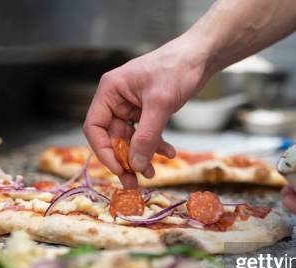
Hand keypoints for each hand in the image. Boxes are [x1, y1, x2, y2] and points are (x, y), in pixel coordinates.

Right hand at [83, 36, 209, 187]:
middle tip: (133, 182)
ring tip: (152, 173)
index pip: (95, 127)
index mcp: (110, 91)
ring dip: (141, 156)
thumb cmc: (177, 69)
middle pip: (112, 137)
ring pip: (130, 139)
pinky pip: (145, 134)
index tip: (119, 169)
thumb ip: (146, 137)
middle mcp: (117, 99)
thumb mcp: (160, 105)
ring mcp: (132, 105)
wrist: (200, 57)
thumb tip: (135, 165)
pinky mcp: (147, 110)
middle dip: (124, 160)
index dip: (104, 151)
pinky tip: (169, 153)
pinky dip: (155, 145)